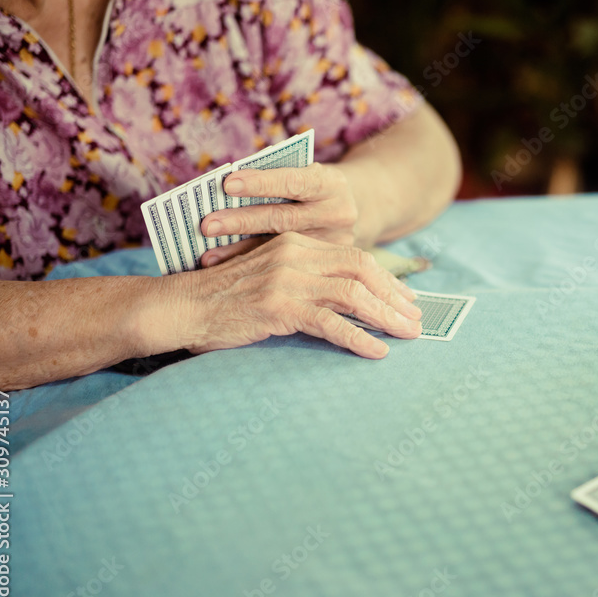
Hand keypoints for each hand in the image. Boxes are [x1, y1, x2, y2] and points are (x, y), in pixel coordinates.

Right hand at [169, 232, 421, 358]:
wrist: (181, 306)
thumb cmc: (225, 298)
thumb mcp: (269, 276)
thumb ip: (303, 278)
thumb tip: (343, 300)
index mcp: (296, 243)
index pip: (355, 257)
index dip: (386, 280)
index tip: (406, 300)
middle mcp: (295, 255)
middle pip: (362, 271)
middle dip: (394, 297)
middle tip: (415, 319)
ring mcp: (288, 280)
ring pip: (353, 296)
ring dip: (386, 318)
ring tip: (407, 336)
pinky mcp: (279, 307)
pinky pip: (330, 324)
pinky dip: (358, 339)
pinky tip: (377, 352)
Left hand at [200, 163, 366, 254]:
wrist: (356, 209)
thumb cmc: (312, 188)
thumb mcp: (306, 176)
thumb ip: (276, 180)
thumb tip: (224, 189)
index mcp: (330, 183)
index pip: (295, 181)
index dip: (262, 182)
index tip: (228, 184)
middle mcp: (338, 213)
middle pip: (286, 218)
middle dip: (243, 221)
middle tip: (208, 225)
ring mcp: (335, 244)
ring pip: (283, 249)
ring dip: (241, 251)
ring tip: (207, 255)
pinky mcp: (330, 269)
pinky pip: (288, 270)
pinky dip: (254, 268)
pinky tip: (227, 272)